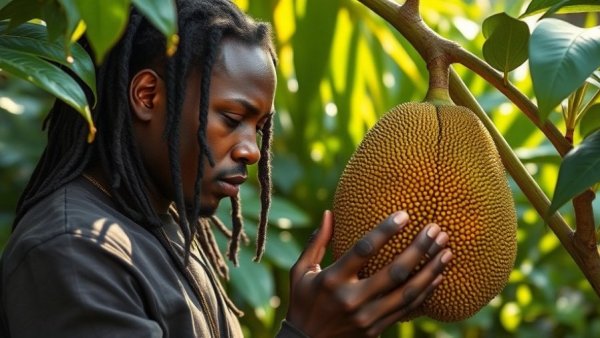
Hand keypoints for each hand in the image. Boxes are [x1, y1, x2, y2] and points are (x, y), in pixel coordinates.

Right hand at [286, 210, 451, 337]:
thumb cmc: (303, 301)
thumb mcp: (301, 271)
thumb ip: (317, 243)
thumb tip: (329, 212)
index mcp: (332, 280)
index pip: (363, 250)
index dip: (386, 231)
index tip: (405, 215)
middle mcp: (351, 299)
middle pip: (394, 271)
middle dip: (419, 249)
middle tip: (436, 230)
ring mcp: (366, 318)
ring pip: (407, 293)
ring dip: (431, 271)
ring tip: (446, 252)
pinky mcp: (376, 330)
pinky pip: (406, 310)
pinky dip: (425, 293)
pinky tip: (438, 277)